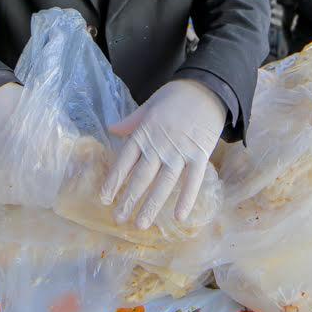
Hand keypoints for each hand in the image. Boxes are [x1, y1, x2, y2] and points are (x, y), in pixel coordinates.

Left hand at [102, 79, 225, 229]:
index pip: (124, 161)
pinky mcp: (199, 154)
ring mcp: (179, 151)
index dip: (113, 181)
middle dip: (129, 199)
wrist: (207, 87)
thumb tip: (112, 129)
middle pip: (141, 177)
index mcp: (144, 132)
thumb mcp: (149, 105)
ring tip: (140, 224)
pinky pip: (192, 181)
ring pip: (163, 183)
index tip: (104, 199)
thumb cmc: (176, 95)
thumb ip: (132, 122)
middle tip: (119, 219)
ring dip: (151, 205)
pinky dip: (186, 198)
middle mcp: (158, 145)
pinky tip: (178, 216)